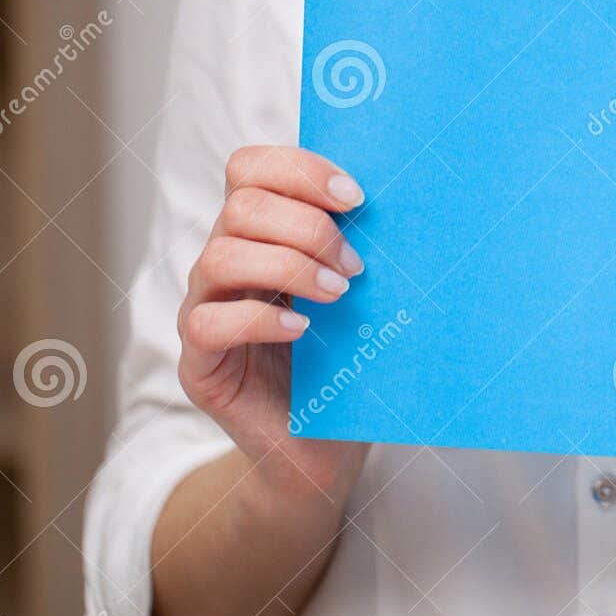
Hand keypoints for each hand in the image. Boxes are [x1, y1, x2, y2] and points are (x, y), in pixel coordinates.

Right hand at [177, 145, 369, 505]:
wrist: (323, 447)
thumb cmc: (350, 361)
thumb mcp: (362, 295)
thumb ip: (363, 247)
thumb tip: (416, 203)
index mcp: (261, 232)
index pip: (251, 167)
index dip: (300, 169)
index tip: (358, 198)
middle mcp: (226, 262)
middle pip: (241, 205)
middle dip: (309, 226)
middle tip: (358, 266)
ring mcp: (205, 309)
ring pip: (222, 256)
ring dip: (290, 267)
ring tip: (339, 295)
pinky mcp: (199, 362)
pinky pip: (207, 322)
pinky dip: (260, 318)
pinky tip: (303, 330)